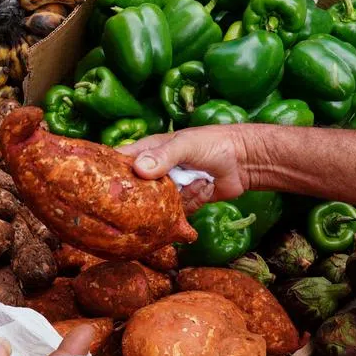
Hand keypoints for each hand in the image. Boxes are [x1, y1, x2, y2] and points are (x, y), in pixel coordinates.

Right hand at [119, 125, 252, 212]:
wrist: (244, 160)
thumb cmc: (214, 143)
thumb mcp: (187, 145)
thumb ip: (164, 156)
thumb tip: (139, 169)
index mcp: (148, 152)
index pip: (120, 163)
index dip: (111, 175)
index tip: (111, 187)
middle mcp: (155, 172)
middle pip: (136, 192)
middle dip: (149, 197)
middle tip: (165, 192)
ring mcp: (168, 189)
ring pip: (158, 206)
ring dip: (182, 196)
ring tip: (199, 180)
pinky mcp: (182, 203)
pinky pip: (178, 212)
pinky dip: (194, 201)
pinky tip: (206, 187)